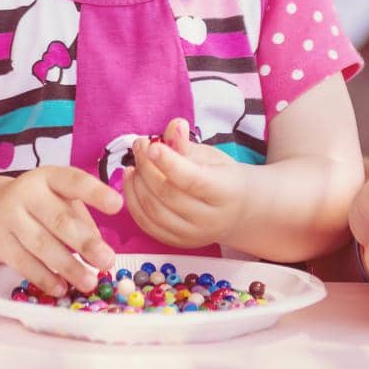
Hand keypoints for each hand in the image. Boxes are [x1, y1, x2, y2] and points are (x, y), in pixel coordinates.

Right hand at [0, 166, 121, 297]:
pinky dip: (45, 278)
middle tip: (108, 261)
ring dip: (68, 266)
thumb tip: (101, 248)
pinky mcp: (0, 243)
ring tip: (89, 282)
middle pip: (59, 219)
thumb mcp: (59, 199)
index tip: (117, 205)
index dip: (95, 193)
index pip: (73, 181)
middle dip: (85, 242)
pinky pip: (24, 263)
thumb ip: (81, 219)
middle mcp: (27, 193)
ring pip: (42, 245)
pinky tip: (61, 287)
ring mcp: (10, 218)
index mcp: (48, 177)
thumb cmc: (38, 205)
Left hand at [123, 118, 251, 249]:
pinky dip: (133, 201)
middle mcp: (210, 220)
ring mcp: (193, 235)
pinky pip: (147, 225)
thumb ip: (187, 144)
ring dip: (137, 184)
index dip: (169, 163)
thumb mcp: (211, 155)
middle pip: (169, 195)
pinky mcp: (177, 243)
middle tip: (139, 145)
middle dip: (147, 167)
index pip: (192, 180)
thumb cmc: (221, 176)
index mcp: (225, 193)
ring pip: (155, 211)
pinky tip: (132, 180)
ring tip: (135, 162)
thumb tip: (174, 126)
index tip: (151, 146)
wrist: (236, 210)